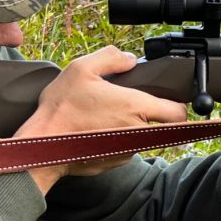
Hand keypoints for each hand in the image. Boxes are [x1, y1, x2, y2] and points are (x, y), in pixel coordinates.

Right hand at [15, 46, 186, 190]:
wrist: (42, 145)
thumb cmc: (61, 108)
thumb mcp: (82, 68)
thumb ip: (111, 57)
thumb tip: (130, 59)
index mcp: (134, 107)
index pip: (178, 112)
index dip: (177, 105)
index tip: (168, 100)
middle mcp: (137, 132)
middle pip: (163, 126)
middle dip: (154, 115)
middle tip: (134, 105)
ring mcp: (127, 151)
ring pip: (143, 138)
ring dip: (133, 128)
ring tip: (107, 117)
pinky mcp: (115, 163)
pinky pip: (126, 149)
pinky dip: (118, 141)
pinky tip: (98, 131)